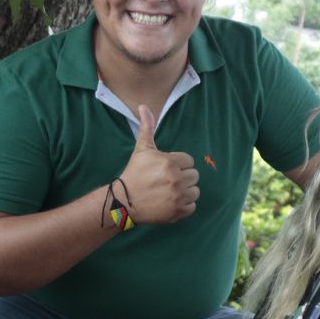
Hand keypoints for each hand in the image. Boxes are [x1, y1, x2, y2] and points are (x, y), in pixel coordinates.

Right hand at [118, 104, 198, 224]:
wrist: (124, 202)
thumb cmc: (134, 173)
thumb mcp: (141, 149)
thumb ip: (147, 128)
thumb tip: (143, 106)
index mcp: (170, 162)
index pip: (189, 161)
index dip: (178, 164)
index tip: (165, 170)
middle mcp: (176, 179)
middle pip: (194, 176)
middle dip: (183, 177)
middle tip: (167, 181)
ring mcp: (178, 197)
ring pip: (195, 191)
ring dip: (185, 192)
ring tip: (170, 192)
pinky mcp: (178, 212)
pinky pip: (192, 206)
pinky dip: (184, 206)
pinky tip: (171, 202)